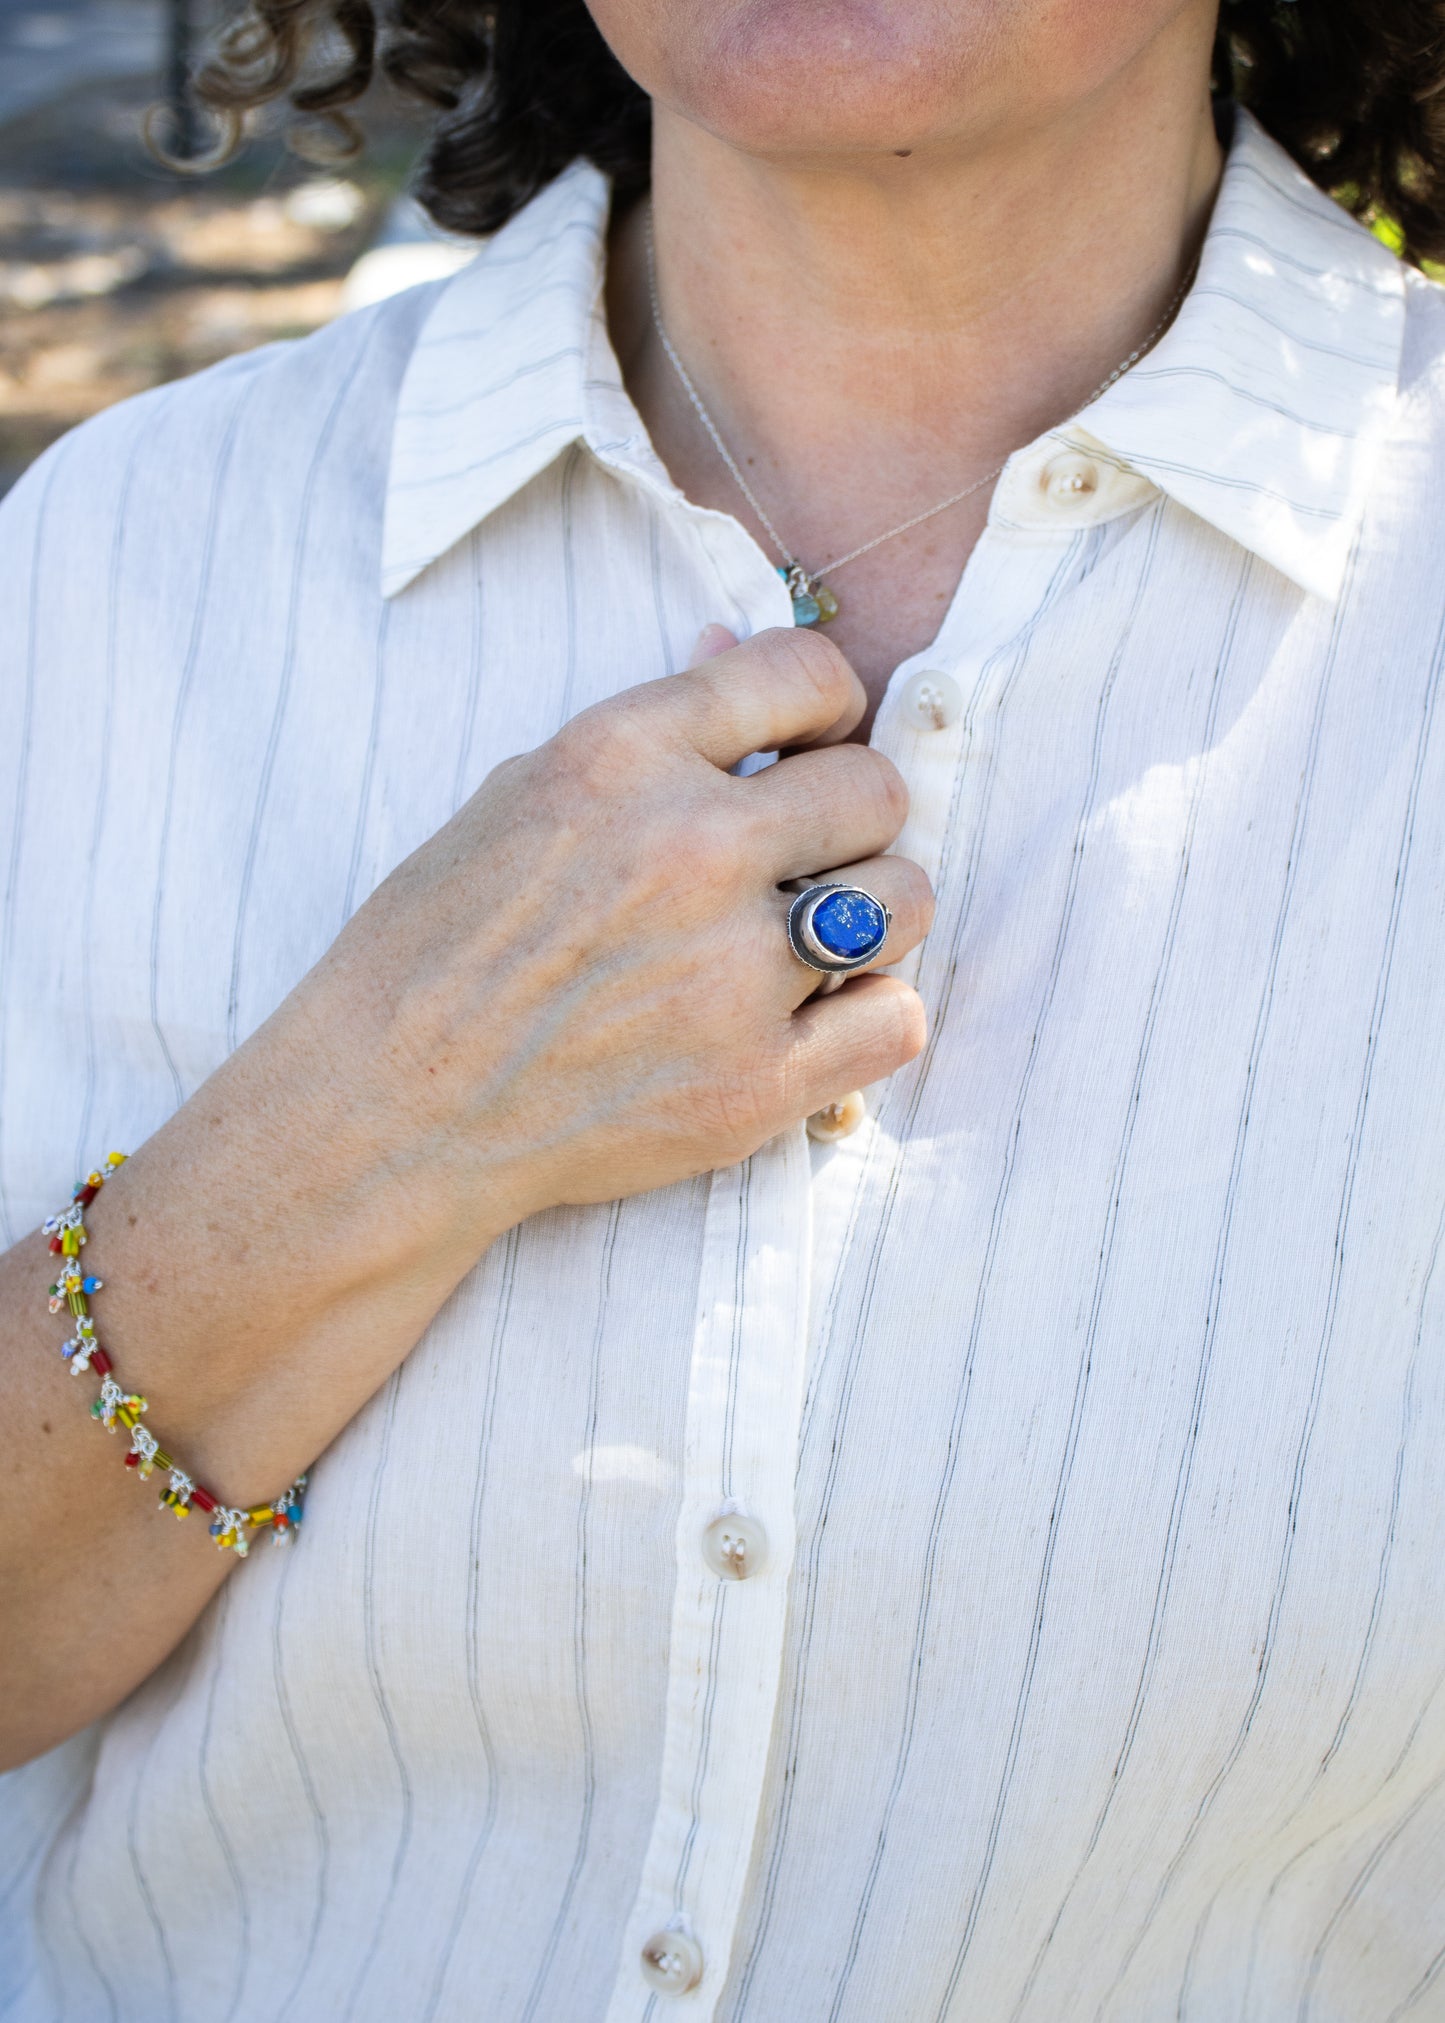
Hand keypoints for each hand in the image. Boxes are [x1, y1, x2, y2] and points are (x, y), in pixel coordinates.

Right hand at [308, 624, 932, 1240]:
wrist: (390, 1114)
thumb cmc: (432, 952)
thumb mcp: (514, 798)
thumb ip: (643, 736)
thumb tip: (733, 646)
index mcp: (619, 756)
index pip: (804, 674)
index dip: (826, 707)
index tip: (813, 745)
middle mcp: (690, 848)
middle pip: (876, 791)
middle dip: (851, 818)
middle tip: (809, 858)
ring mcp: (730, 972)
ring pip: (904, 901)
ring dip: (872, 916)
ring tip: (813, 943)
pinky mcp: (752, 1083)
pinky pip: (896, 1021)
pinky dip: (867, 1021)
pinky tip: (817, 1024)